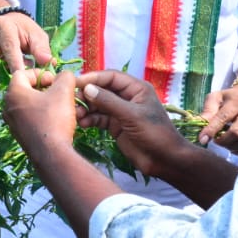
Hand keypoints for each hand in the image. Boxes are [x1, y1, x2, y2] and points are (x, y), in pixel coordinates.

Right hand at [0, 0, 52, 76]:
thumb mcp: (36, 35)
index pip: (9, 47)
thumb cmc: (24, 31)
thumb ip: (42, 48)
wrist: (6, 24)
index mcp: (3, 26)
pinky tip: (7, 69)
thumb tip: (49, 62)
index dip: (15, 63)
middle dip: (12, 69)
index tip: (22, 76)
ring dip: (5, 73)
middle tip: (26, 69)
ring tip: (18, 66)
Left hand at [2, 68, 65, 159]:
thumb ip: (65, 76)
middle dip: (43, 87)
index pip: (22, 73)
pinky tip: (56, 121)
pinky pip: (29, 118)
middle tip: (58, 92)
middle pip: (25, 89)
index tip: (55, 81)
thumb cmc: (55, 119)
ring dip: (44, 102)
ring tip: (60, 106)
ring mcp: (12, 123)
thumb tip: (64, 75)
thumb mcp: (64, 91)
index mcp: (13, 93)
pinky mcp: (19, 135)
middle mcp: (7, 107)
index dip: (40, 73)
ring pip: (28, 104)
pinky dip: (41, 115)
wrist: (51, 155)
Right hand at [76, 70, 193, 177]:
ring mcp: (121, 112)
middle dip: (87, 95)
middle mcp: (127, 97)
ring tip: (76, 115)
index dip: (93, 78)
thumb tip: (87, 88)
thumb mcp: (131, 115)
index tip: (76, 83)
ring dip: (87, 108)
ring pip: (99, 105)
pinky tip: (83, 123)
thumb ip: (109, 102)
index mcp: (136, 88)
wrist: (165, 160)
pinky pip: (100, 118)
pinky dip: (91, 120)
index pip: (111, 77)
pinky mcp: (116, 126)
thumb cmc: (154, 133)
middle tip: (72, 101)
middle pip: (102, 90)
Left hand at [199, 84, 237, 155]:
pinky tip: (236, 147)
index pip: (223, 118)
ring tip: (225, 143)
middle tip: (216, 141)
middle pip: (236, 133)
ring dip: (232, 147)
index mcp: (236, 102)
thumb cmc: (229, 99)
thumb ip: (208, 109)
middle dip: (223, 141)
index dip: (211, 130)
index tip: (202, 140)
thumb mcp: (216, 98)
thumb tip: (200, 123)